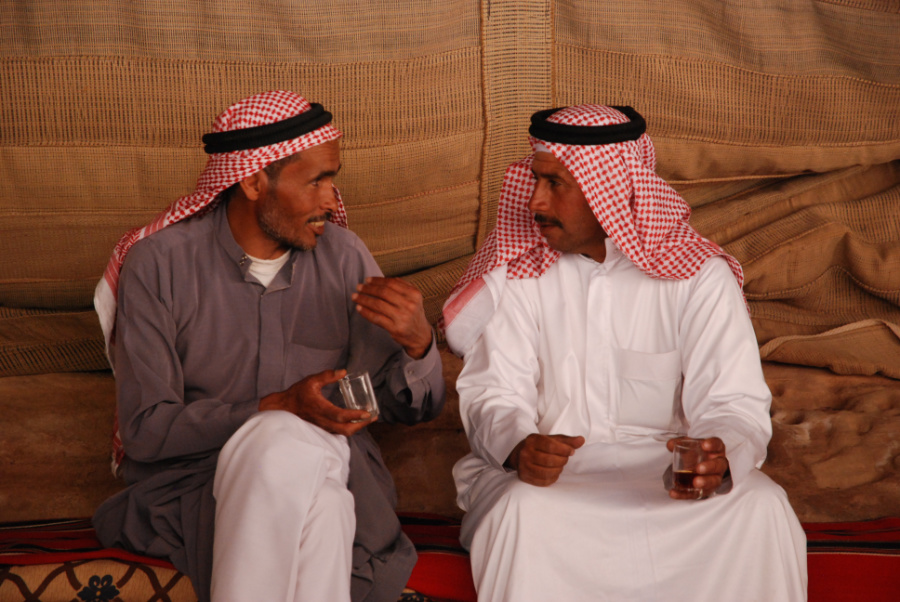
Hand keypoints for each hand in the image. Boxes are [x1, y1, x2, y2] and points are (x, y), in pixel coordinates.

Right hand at [259, 369, 375, 436]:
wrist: (281, 408)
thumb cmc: (296, 394)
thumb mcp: (311, 381)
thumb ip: (327, 376)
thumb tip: (343, 371)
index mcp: (320, 408)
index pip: (340, 415)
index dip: (355, 416)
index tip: (367, 413)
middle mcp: (322, 421)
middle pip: (345, 429)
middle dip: (360, 425)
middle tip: (372, 418)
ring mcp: (321, 427)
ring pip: (341, 433)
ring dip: (355, 428)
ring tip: (366, 420)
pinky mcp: (320, 429)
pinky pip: (337, 432)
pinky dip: (347, 428)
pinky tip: (354, 422)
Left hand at [352, 277, 432, 358]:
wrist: (421, 336)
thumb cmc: (413, 314)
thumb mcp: (413, 298)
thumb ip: (402, 287)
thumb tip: (380, 279)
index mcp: (414, 294)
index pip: (391, 283)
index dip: (377, 281)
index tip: (367, 280)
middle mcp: (409, 305)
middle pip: (384, 292)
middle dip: (368, 289)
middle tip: (358, 287)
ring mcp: (402, 317)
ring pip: (378, 304)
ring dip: (364, 299)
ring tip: (355, 297)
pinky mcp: (395, 328)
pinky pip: (376, 318)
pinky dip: (366, 312)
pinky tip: (359, 308)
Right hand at [506, 434, 585, 486]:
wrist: (519, 454)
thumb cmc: (539, 446)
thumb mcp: (552, 440)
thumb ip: (567, 441)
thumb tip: (581, 440)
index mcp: (533, 439)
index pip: (551, 445)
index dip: (564, 450)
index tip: (571, 452)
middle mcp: (525, 452)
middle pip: (549, 460)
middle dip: (562, 460)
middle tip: (565, 459)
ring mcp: (524, 466)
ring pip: (547, 472)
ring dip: (558, 470)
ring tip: (559, 466)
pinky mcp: (524, 477)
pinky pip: (543, 481)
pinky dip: (552, 478)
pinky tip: (553, 473)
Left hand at [666, 436, 728, 499]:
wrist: (695, 466)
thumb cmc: (695, 453)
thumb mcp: (687, 445)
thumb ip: (679, 442)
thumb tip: (670, 444)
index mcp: (716, 450)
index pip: (718, 445)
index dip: (712, 444)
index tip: (704, 445)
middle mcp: (718, 464)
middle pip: (719, 466)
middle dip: (710, 467)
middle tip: (699, 468)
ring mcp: (714, 479)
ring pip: (713, 482)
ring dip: (705, 483)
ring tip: (695, 483)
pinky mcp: (704, 491)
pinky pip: (696, 494)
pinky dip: (684, 494)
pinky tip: (674, 492)